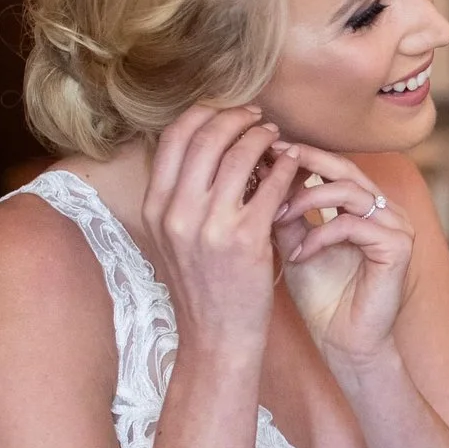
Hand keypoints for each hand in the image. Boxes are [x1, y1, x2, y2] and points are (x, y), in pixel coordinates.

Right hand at [142, 104, 296, 356]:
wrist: (216, 336)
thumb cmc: (202, 286)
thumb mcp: (173, 239)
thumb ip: (180, 195)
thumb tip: (202, 148)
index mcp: (155, 208)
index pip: (173, 138)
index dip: (203, 114)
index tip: (226, 111)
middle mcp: (177, 212)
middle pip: (206, 137)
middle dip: (236, 118)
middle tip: (258, 116)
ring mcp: (210, 226)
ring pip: (239, 155)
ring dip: (262, 138)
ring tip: (276, 136)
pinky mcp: (246, 240)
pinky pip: (270, 186)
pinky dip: (284, 167)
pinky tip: (294, 164)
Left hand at [270, 144, 414, 371]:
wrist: (344, 343)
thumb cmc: (322, 298)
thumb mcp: (294, 244)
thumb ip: (286, 211)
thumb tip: (258, 171)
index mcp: (366, 206)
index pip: (334, 166)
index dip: (300, 156)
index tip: (261, 153)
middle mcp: (386, 211)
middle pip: (346, 168)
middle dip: (305, 161)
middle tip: (269, 160)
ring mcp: (397, 227)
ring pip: (350, 192)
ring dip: (306, 200)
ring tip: (275, 216)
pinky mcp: (398, 247)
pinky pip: (354, 225)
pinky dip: (320, 236)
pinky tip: (299, 254)